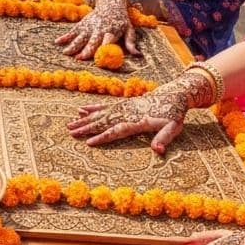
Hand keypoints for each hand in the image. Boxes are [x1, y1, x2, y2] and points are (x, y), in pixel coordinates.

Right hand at [57, 0, 134, 58]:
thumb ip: (131, 43)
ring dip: (73, 45)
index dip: (103, 47)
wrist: (111, 2)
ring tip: (65, 53)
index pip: (108, 40)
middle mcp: (100, 29)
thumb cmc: (120, 20)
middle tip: (79, 58)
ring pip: (81, 37)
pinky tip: (57, 42)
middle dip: (86, 50)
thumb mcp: (129, 30)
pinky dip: (65, 36)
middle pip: (92, 41)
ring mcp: (90, 26)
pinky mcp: (83, 24)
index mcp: (112, 31)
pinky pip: (73, 31)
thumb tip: (138, 56)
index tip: (98, 56)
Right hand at [66, 69, 211, 150]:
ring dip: (84, 119)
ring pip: (100, 114)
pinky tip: (81, 110)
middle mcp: (127, 112)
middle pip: (103, 121)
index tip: (89, 142)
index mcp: (137, 121)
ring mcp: (123, 106)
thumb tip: (157, 150)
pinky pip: (104, 106)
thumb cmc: (174, 114)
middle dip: (87, 128)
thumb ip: (164, 138)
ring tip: (70, 124)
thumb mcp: (174, 127)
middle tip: (71, 133)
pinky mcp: (122, 103)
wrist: (175, 94)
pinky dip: (92, 108)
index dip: (103, 137)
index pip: (117, 130)